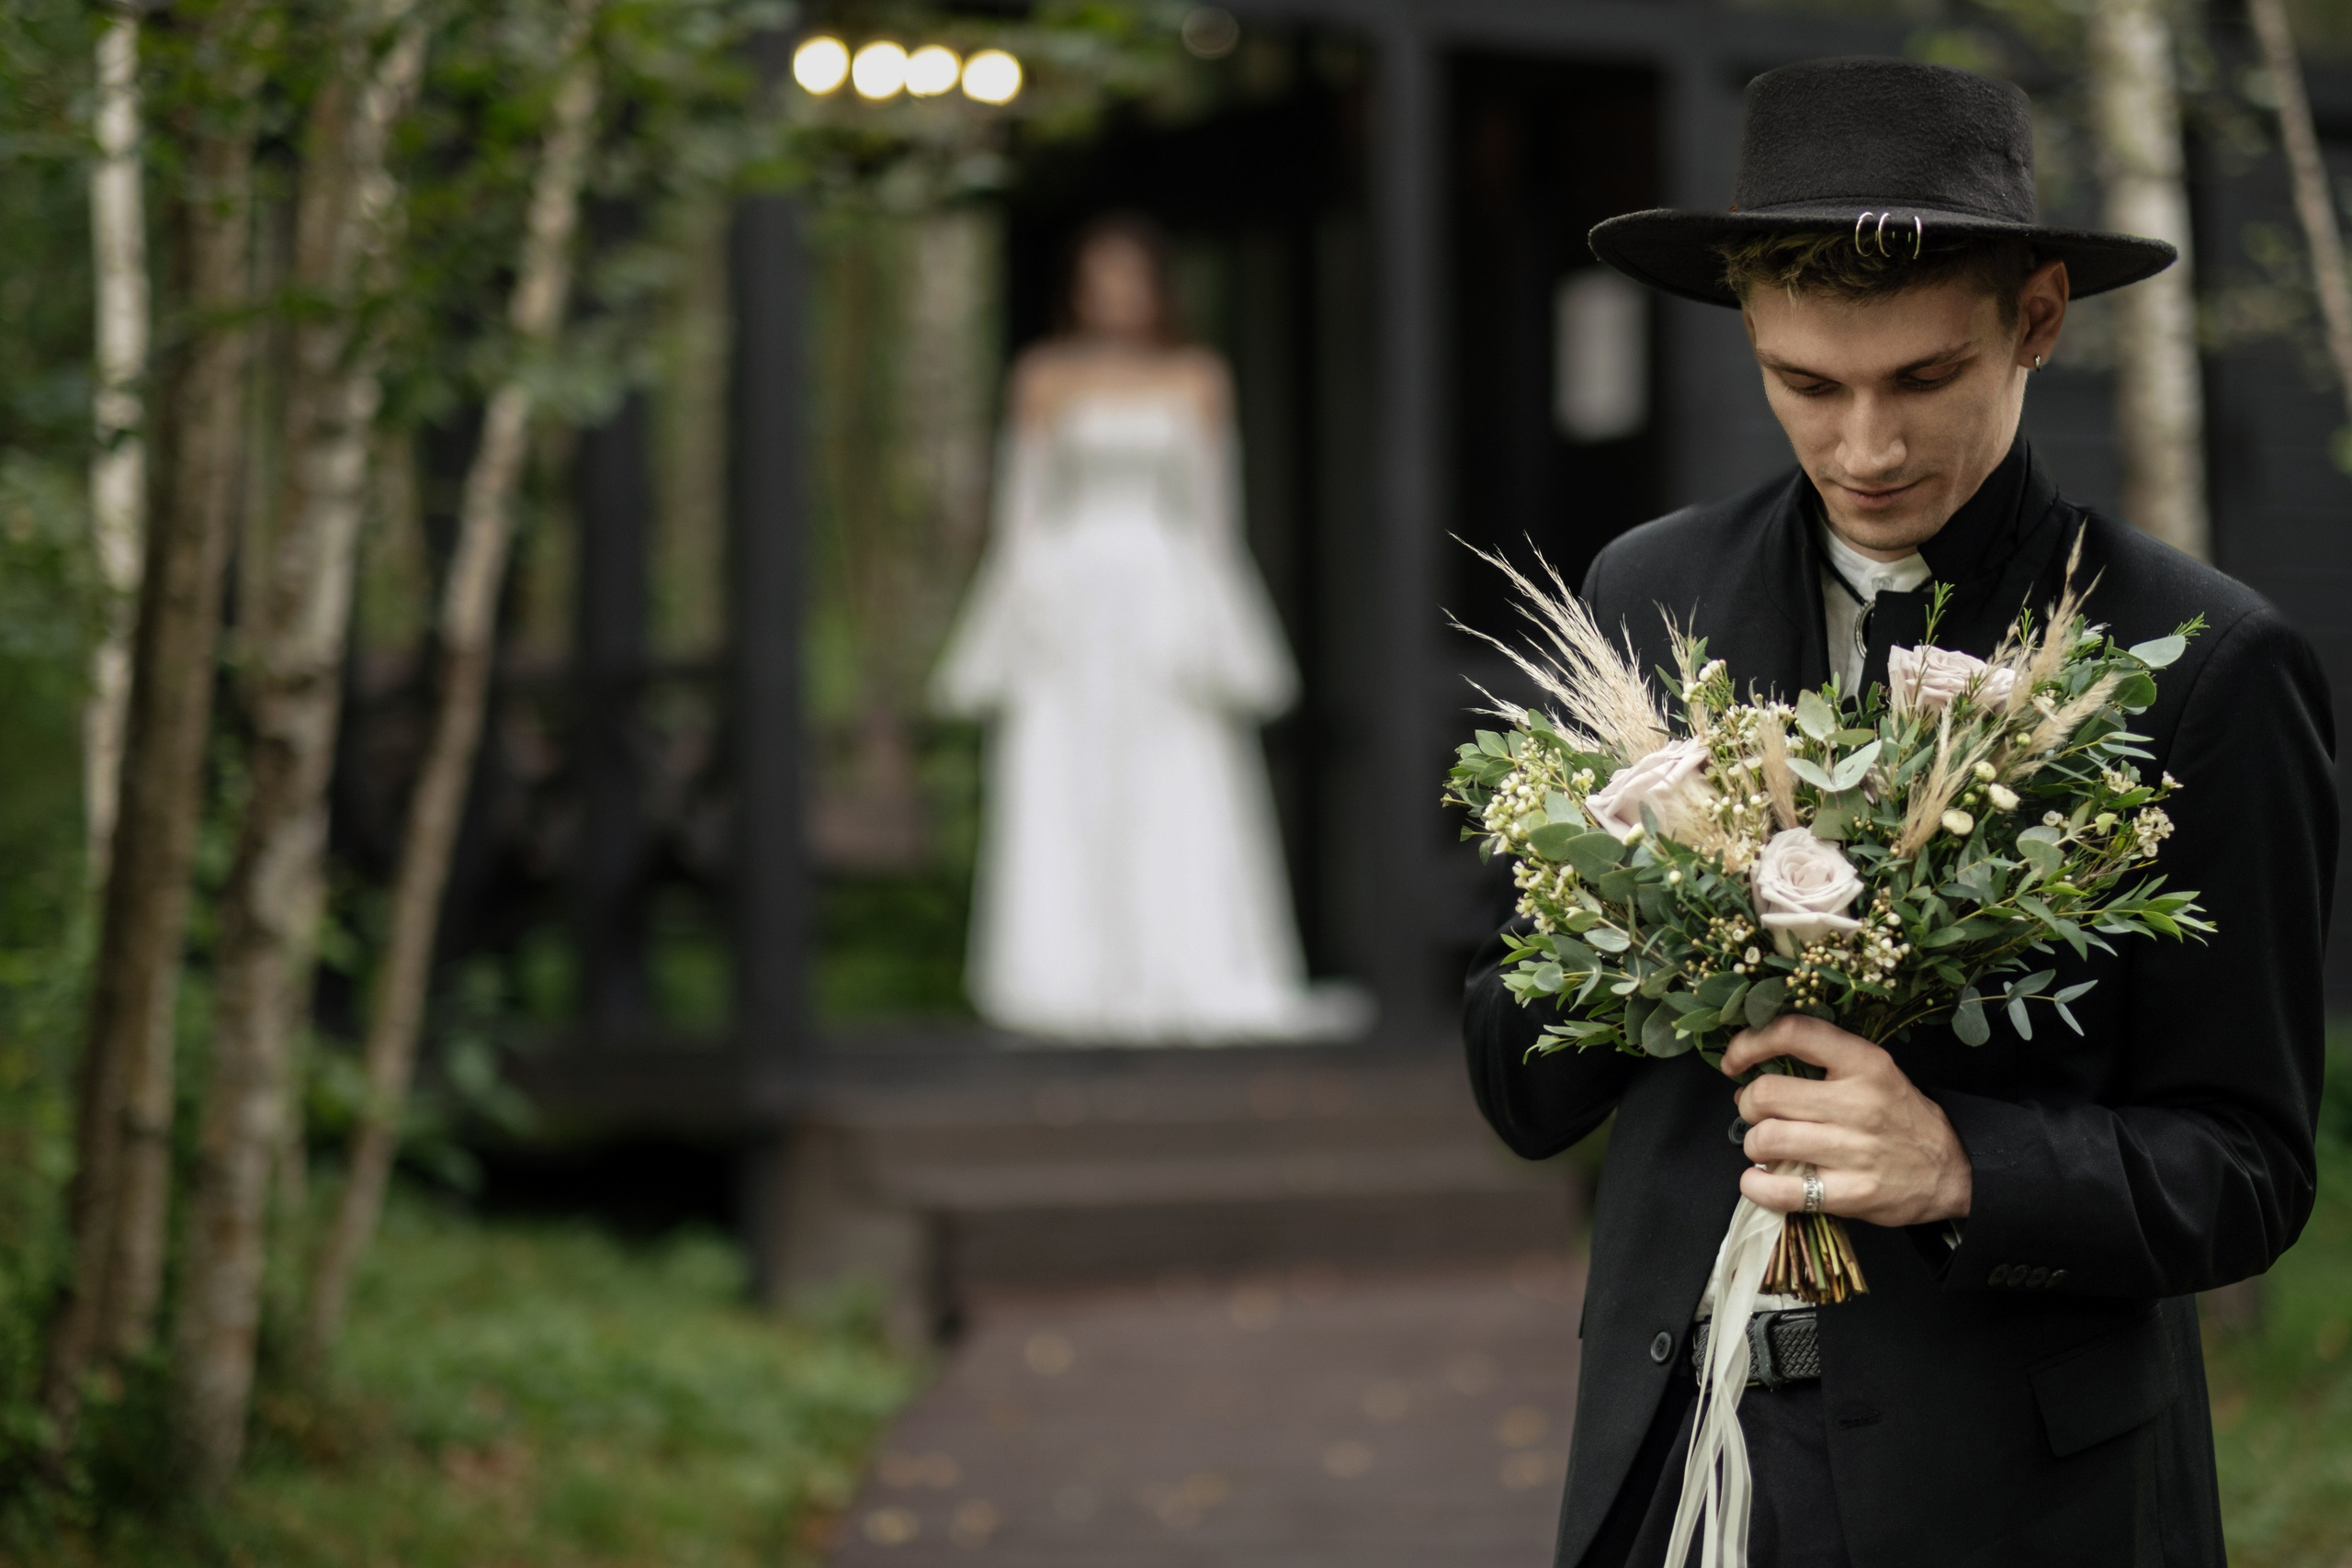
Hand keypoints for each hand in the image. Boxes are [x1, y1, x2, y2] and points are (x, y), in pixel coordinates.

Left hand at [1722, 1015, 1972, 1226]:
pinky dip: (1756, 1185)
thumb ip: (1823, 1061)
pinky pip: (1780, 1191)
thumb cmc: (1898, 1115)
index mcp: (1864, 1063)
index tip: (1735, 1061)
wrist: (1951, 1169)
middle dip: (1748, 1104)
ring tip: (1768, 1147)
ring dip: (1754, 1145)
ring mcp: (1855, 1151)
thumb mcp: (1874, 1072)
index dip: (1749, 1044)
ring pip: (1766, 1139)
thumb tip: (1754, 1066)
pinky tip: (1760, 1180)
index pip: (1793, 1033)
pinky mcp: (1852, 1194)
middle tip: (1759, 1114)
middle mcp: (1859, 1103)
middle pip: (1766, 1094)